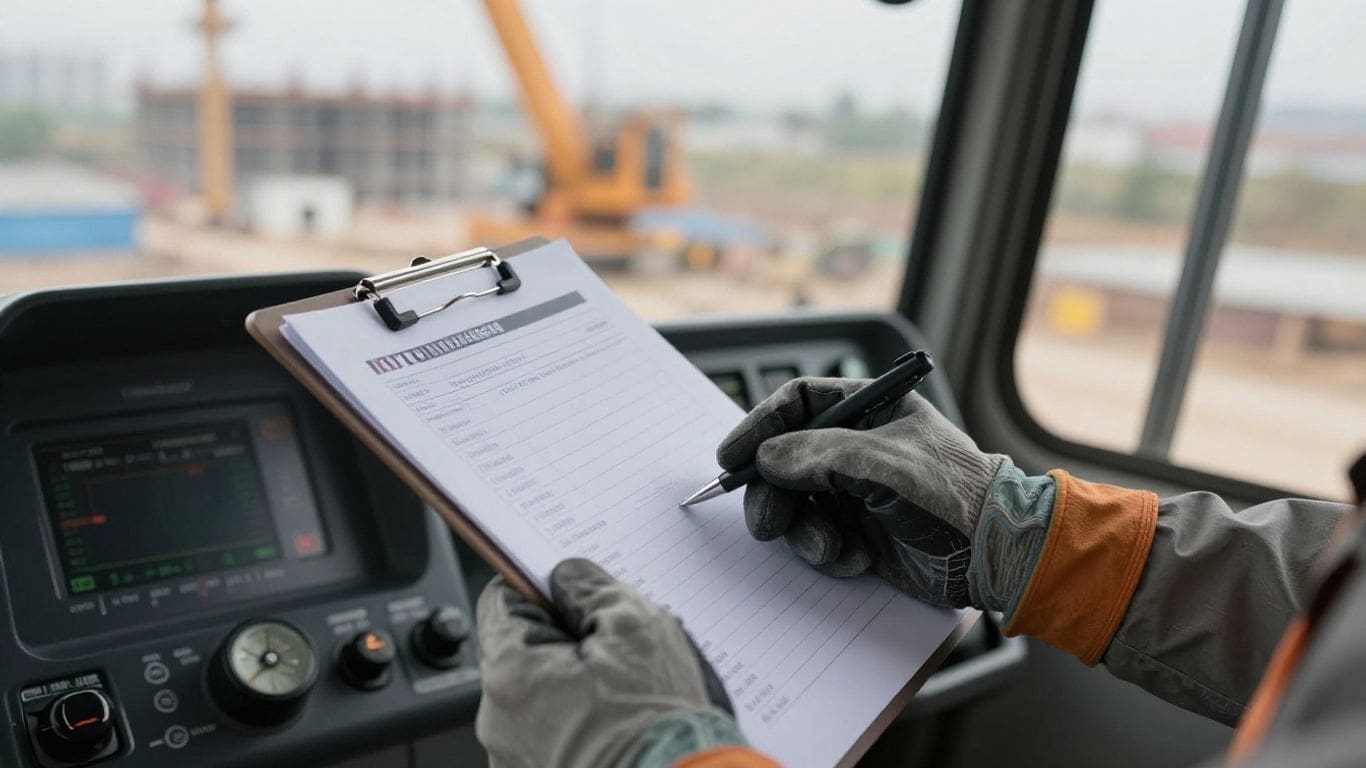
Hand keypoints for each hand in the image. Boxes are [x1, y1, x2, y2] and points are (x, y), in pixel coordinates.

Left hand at [475, 559, 743, 767]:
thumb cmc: (657, 723)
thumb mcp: (636, 627)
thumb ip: (591, 587)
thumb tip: (567, 578)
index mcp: (511, 674)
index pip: (501, 602)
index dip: (539, 589)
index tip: (569, 592)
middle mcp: (499, 723)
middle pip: (520, 653)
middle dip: (561, 642)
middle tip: (612, 648)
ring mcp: (514, 759)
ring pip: (536, 696)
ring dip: (569, 686)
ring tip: (621, 696)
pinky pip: (547, 734)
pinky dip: (574, 724)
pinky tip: (614, 726)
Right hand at [717, 377, 1050, 611]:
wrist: (997, 555)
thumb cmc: (954, 493)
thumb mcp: (883, 463)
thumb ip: (818, 453)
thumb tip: (767, 458)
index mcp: (869, 410)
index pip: (798, 403)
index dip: (760, 426)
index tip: (731, 457)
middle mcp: (858, 448)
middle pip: (785, 460)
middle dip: (772, 495)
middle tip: (766, 524)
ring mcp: (857, 492)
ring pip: (796, 505)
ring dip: (804, 532)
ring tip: (832, 548)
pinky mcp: (860, 533)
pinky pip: (818, 539)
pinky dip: (829, 553)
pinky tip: (859, 559)